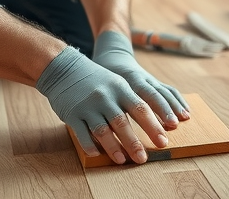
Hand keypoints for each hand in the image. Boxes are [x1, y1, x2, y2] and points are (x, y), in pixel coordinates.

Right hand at [36, 46, 166, 163]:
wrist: (64, 67)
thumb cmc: (95, 79)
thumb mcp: (116, 83)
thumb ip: (130, 102)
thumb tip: (152, 124)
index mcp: (120, 88)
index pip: (141, 109)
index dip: (153, 126)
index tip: (164, 140)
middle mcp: (105, 97)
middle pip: (122, 123)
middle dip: (134, 143)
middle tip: (143, 159)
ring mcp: (88, 106)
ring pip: (102, 131)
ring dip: (113, 148)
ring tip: (122, 160)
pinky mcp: (72, 114)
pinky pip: (82, 133)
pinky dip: (90, 145)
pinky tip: (96, 154)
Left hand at [92, 30, 190, 129]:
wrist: (113, 56)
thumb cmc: (102, 80)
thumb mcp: (101, 92)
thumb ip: (107, 109)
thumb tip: (108, 133)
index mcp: (126, 83)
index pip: (139, 102)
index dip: (148, 118)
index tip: (156, 131)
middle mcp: (140, 80)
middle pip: (156, 96)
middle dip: (166, 113)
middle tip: (173, 127)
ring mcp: (150, 79)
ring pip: (165, 91)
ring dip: (175, 105)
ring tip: (185, 119)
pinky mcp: (155, 81)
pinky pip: (169, 89)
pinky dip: (179, 100)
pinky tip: (186, 111)